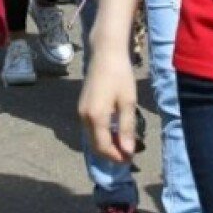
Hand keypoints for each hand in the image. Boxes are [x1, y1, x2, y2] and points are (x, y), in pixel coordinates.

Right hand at [78, 46, 138, 161]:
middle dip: (111, 153)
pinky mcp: (81, 107)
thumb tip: (127, 151)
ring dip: (106, 145)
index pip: (103, 147)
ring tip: (123, 144)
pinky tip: (113, 132)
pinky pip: (90, 129)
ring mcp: (80, 111)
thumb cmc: (120, 75)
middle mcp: (84, 117)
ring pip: (91, 138)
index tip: (131, 159)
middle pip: (95, 146)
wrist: (105, 53)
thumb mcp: (128, 102)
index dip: (116, 157)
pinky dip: (101, 135)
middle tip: (128, 154)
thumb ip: (126, 128)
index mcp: (96, 117)